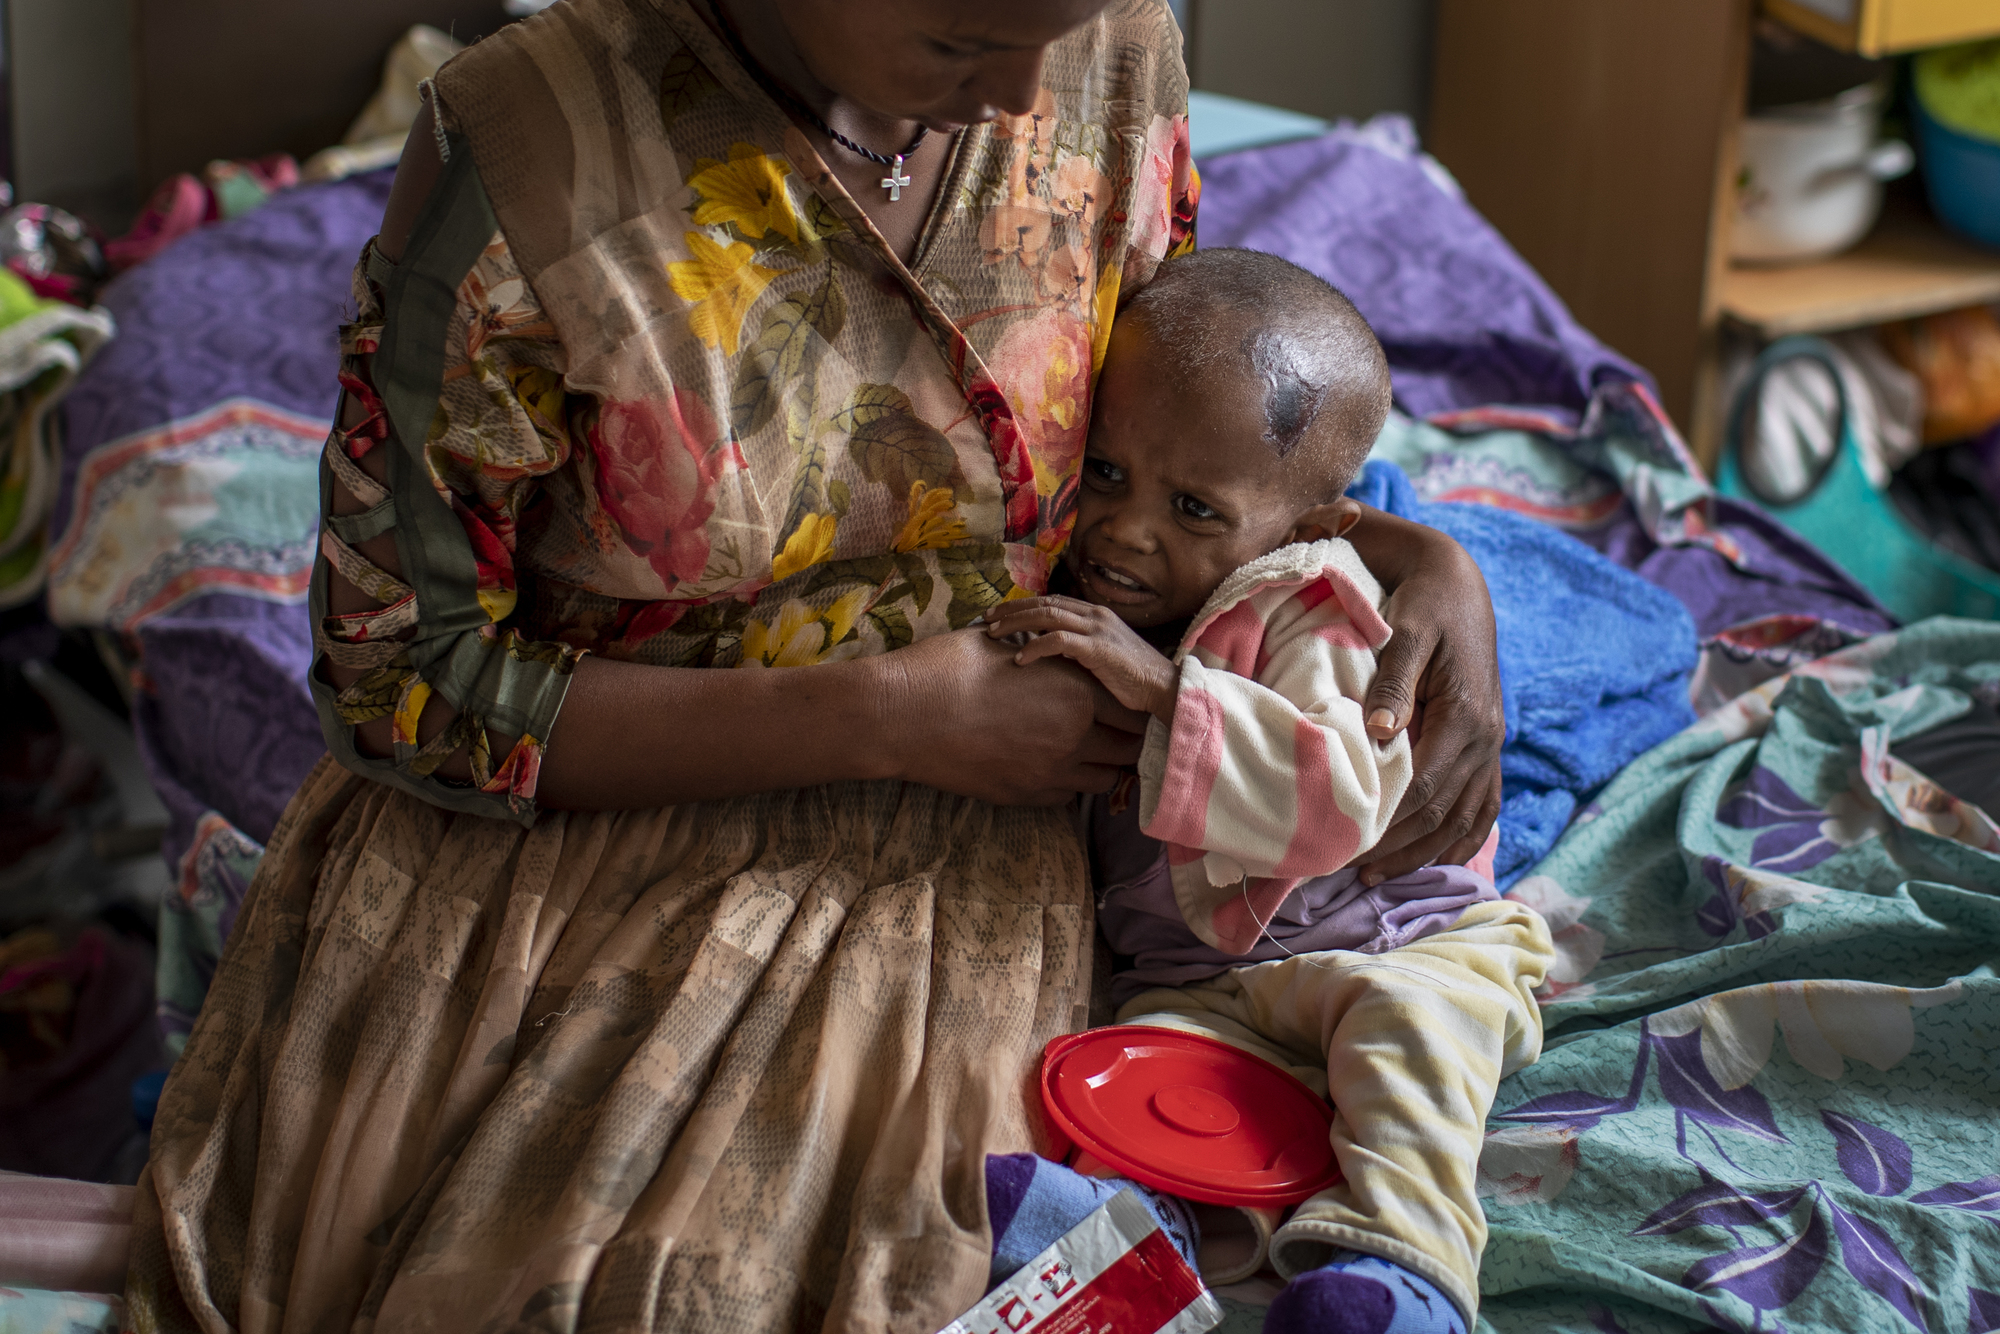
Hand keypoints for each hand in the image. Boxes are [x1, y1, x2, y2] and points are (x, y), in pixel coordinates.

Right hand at [884, 627, 1146, 805]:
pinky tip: (1050, 764)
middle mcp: (1074, 736)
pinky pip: (1068, 796)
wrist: (902, 717)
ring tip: (1082, 748)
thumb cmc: (947, 669)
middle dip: (1125, 737)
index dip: (1130, 703)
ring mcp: (1050, 773)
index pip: (1132, 708)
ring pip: (1104, 779)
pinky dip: (1069, 782)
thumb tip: (1043, 645)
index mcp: (1076, 691)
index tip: (1123, 700)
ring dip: (1101, 763)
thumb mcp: (1001, 645)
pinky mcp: (1024, 796)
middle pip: (1129, 748)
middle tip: (1110, 727)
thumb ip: (1039, 653)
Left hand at [981, 597, 1178, 723]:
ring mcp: (1097, 630)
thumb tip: (1046, 651)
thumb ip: (1077, 648)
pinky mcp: (1098, 649)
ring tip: (994, 634)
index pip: (1051, 602)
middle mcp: (1095, 616)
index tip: (998, 615)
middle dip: (1012, 610)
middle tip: (986, 620)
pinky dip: (1036, 648)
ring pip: (1047, 617)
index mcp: (1095, 614)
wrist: (1163, 688)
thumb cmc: (1132, 679)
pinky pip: (1059, 641)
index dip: (1021, 606)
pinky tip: (1020, 659)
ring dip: (1017, 624)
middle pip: (1044, 604)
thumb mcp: (1101, 656)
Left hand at [1345, 513, 1505, 883]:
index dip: (1389, 823)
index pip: (1426, 787)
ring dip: (1424, 852)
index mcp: (1467, 717)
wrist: (1457, 585)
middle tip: (1351, 872)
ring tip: (1378, 875)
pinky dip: (1461, 838)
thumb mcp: (1408, 632)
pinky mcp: (1487, 745)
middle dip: (1399, 848)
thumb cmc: (1424, 606)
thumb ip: (1394, 682)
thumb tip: (1380, 731)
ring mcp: (1491, 746)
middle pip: (1443, 813)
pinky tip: (1434, 859)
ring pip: (1464, 817)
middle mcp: (1486, 739)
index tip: (1349, 845)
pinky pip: (1483, 805)